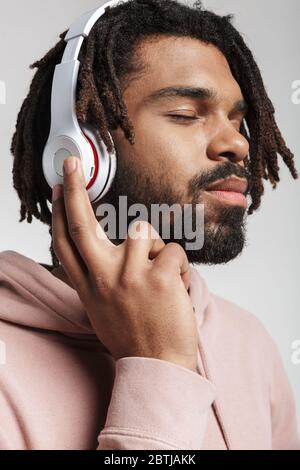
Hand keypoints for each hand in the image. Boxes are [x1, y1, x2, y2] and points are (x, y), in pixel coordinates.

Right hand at [51, 156, 198, 371]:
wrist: (160, 367)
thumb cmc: (134, 336)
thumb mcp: (103, 309)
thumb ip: (98, 279)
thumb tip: (103, 251)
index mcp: (89, 287)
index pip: (65, 243)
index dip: (58, 214)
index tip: (56, 190)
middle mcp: (103, 278)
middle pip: (82, 224)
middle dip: (73, 190)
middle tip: (72, 164)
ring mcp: (129, 276)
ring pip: (141, 232)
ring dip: (156, 249)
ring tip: (161, 277)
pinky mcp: (158, 276)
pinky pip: (173, 250)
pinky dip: (180, 266)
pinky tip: (177, 289)